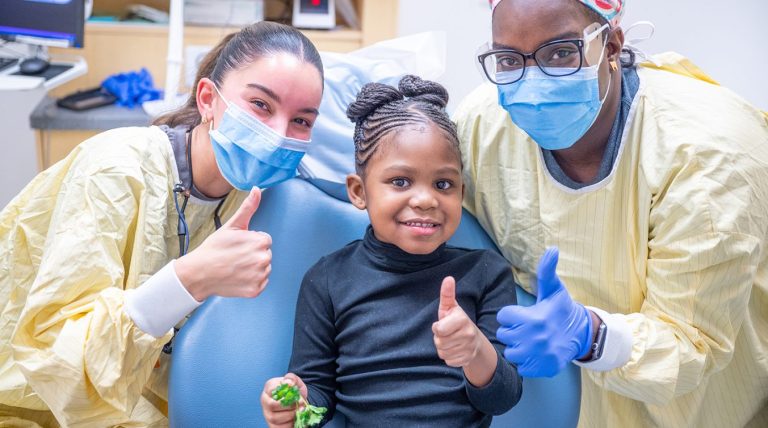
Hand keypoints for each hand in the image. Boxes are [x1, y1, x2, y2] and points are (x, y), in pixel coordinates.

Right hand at [175, 187, 272, 300]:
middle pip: (265, 254)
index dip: (250, 242)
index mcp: (260, 242)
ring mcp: (260, 276)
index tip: (238, 246)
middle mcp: (264, 260)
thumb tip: (258, 189)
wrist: (199, 273)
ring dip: (254, 268)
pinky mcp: (256, 290)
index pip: (264, 240)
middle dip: (253, 254)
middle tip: (235, 256)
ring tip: (236, 266)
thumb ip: (248, 207)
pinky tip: (238, 277)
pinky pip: (261, 282)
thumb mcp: (232, 226)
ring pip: (264, 268)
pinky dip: (252, 281)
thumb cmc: (214, 248)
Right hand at [262, 373, 306, 427]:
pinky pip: (280, 426)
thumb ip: (292, 378)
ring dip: (292, 413)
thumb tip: (288, 382)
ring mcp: (268, 415)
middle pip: (272, 405)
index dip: (284, 388)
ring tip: (300, 409)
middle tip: (301, 401)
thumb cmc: (295, 394)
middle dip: (289, 404)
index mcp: (269, 389)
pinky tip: (296, 417)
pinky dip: (290, 422)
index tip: (293, 387)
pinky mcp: (273, 426)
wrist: (299, 405)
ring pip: (276, 418)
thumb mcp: (296, 383)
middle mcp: (265, 402)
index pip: (271, 388)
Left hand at [432, 276, 483, 367]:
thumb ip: (447, 294)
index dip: (437, 328)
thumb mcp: (450, 307)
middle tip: (448, 333)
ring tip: (451, 340)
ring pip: (442, 352)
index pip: (439, 329)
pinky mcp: (467, 360)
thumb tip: (448, 278)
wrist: (475, 340)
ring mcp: (469, 348)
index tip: (443, 324)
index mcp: (463, 319)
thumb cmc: (457, 321)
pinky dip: (449, 356)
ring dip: (443, 347)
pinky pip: (448, 361)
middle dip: (439, 338)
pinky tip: (455, 350)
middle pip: (439, 342)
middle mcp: (468, 334)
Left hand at [496, 247, 592, 376]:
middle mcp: (534, 338)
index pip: (503, 316)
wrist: (581, 334)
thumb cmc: (562, 309)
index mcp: (533, 318)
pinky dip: (526, 361)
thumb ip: (546, 271)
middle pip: (503, 335)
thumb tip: (552, 249)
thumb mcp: (554, 289)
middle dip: (512, 330)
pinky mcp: (542, 368)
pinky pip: (522, 367)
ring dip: (516, 347)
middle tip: (525, 327)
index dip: (510, 315)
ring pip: (510, 352)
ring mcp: (538, 355)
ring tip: (528, 340)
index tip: (522, 314)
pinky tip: (534, 352)